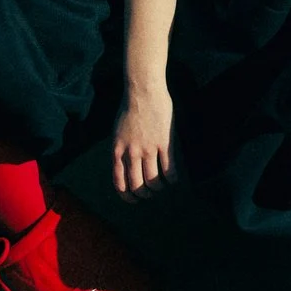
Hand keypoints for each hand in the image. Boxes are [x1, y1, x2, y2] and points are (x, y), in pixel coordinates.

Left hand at [112, 82, 174, 199]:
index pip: (119, 182)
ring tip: (162, 186)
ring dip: (159, 188)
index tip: (134, 200)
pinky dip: (172, 179)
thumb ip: (121, 149)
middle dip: (144, 194)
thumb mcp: (117, 131)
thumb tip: (126, 165)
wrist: (143, 91)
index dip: (127, 196)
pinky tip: (173, 179)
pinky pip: (169, 169)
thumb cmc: (129, 107)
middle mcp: (131, 153)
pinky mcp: (164, 144)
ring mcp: (148, 149)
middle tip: (149, 193)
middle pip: (138, 186)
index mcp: (117, 151)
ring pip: (154, 181)